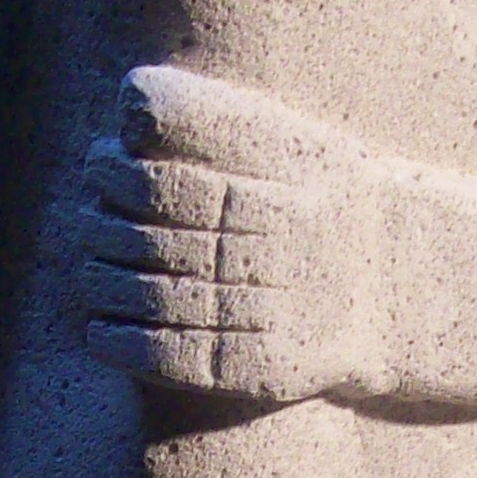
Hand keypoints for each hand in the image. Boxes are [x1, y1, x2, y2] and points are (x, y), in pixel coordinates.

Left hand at [74, 65, 383, 402]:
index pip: (166, 187)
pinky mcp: (262, 371)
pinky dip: (121, 344)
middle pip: (152, 246)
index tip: (98, 164)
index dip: (117, 175)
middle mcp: (280, 259)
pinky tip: (98, 327)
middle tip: (86, 217)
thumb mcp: (282, 137)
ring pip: (155, 302)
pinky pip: (173, 359)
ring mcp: (272, 318)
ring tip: (89, 265)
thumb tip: (126, 106)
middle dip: (101, 228)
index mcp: (282, 195)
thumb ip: (207, 115)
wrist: (391, 283)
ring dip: (102, 283)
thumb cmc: (316, 196)